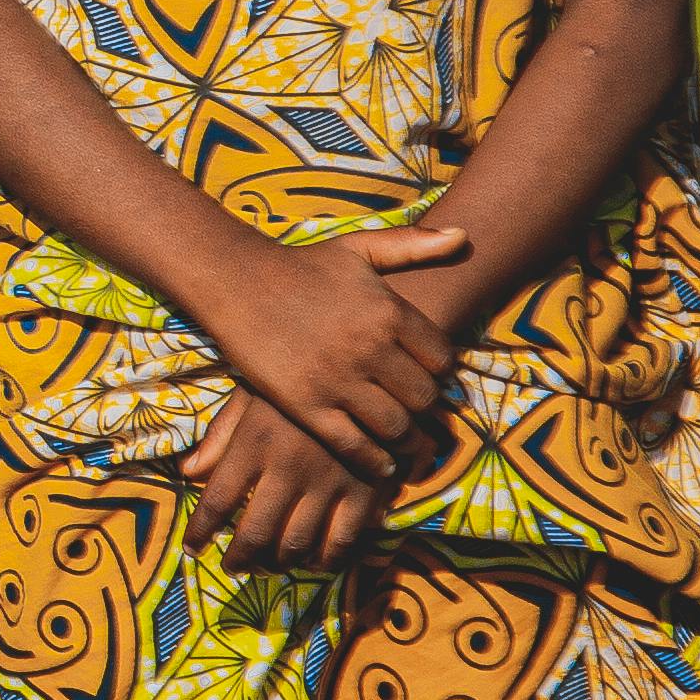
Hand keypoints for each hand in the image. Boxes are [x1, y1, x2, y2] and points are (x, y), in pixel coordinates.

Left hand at [183, 389, 394, 568]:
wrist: (368, 373)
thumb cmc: (299, 382)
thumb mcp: (251, 395)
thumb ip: (220, 436)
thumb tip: (187, 472)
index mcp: (255, 442)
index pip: (216, 502)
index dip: (200, 533)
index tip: (193, 549)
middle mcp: (289, 468)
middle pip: (255, 534)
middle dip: (239, 559)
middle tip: (234, 567)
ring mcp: (329, 483)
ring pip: (295, 545)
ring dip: (276, 565)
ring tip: (267, 566)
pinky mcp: (365, 491)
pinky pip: (342, 541)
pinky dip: (324, 560)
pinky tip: (312, 560)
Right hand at [191, 228, 467, 474]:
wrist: (235, 281)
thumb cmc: (300, 265)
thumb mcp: (358, 248)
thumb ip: (413, 245)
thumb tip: (464, 235)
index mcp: (388, 311)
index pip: (442, 360)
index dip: (443, 375)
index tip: (434, 381)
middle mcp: (369, 347)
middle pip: (424, 398)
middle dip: (427, 410)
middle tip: (421, 415)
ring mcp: (337, 379)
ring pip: (395, 426)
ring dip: (407, 440)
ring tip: (407, 442)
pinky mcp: (307, 406)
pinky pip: (355, 445)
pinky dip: (375, 461)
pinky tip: (382, 464)